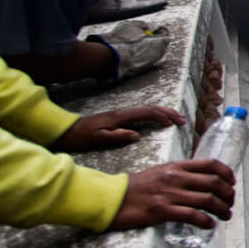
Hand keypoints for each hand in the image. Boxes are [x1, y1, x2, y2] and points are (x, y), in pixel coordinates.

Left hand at [52, 105, 183, 151]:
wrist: (66, 130)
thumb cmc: (81, 137)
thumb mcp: (97, 139)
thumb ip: (117, 136)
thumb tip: (137, 135)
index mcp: (120, 117)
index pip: (146, 112)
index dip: (162, 116)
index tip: (174, 123)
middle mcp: (123, 112)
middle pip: (150, 108)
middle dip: (168, 112)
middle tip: (182, 120)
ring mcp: (122, 114)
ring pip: (147, 109)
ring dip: (163, 112)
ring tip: (176, 118)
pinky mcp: (120, 118)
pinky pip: (142, 113)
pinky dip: (155, 114)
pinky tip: (159, 119)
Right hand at [110, 159, 235, 230]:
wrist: (111, 198)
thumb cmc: (136, 187)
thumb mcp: (160, 172)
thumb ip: (180, 174)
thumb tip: (202, 182)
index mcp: (176, 166)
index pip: (211, 164)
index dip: (227, 173)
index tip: (231, 183)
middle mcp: (175, 178)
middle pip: (214, 182)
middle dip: (228, 194)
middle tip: (230, 203)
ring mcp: (169, 194)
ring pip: (207, 200)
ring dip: (222, 209)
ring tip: (226, 215)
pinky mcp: (162, 211)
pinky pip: (192, 216)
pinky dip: (206, 221)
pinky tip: (210, 225)